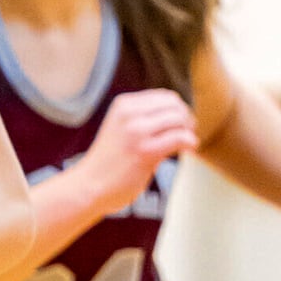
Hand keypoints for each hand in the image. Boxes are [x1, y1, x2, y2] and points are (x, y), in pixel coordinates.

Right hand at [82, 89, 198, 213]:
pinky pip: (180, 138)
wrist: (90, 185)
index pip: (165, 96)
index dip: (178, 109)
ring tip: (186, 143)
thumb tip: (180, 113)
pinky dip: (190, 143)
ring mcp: (136, 132)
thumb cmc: (109, 160)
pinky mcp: (145, 151)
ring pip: (179, 119)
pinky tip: (188, 150)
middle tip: (186, 134)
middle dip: (186, 119)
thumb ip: (143, 117)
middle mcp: (128, 114)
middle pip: (175, 105)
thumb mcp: (121, 127)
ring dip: (189, 131)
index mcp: (123, 104)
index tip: (179, 125)